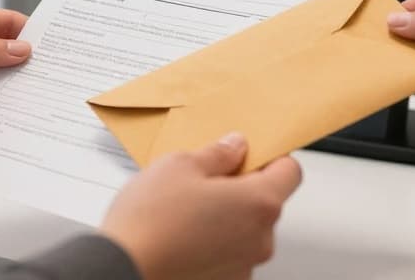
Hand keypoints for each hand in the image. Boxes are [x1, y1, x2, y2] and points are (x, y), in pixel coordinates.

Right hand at [101, 133, 302, 279]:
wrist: (124, 271)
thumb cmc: (150, 223)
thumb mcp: (179, 165)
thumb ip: (217, 154)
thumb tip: (234, 147)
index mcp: (259, 203)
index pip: (290, 172)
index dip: (270, 158)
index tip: (248, 154)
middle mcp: (260, 239)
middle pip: (265, 202)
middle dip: (240, 188)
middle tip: (204, 180)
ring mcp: (244, 266)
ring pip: (245, 229)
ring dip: (225, 217)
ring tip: (185, 211)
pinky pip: (228, 254)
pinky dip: (213, 243)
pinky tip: (182, 235)